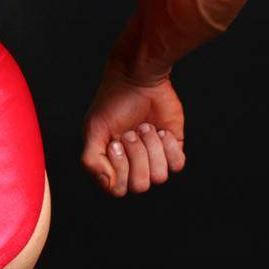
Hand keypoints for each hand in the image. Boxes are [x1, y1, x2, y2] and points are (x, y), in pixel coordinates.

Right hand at [80, 65, 185, 196]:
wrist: (139, 80)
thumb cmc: (113, 102)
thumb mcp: (94, 129)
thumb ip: (91, 160)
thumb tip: (108, 184)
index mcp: (111, 163)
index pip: (118, 189)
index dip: (119, 168)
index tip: (115, 143)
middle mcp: (132, 164)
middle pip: (140, 185)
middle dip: (137, 155)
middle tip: (132, 132)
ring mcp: (153, 158)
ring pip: (159, 177)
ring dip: (152, 147)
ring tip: (145, 127)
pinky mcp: (172, 149)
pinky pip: (177, 165)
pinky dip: (169, 146)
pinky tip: (162, 131)